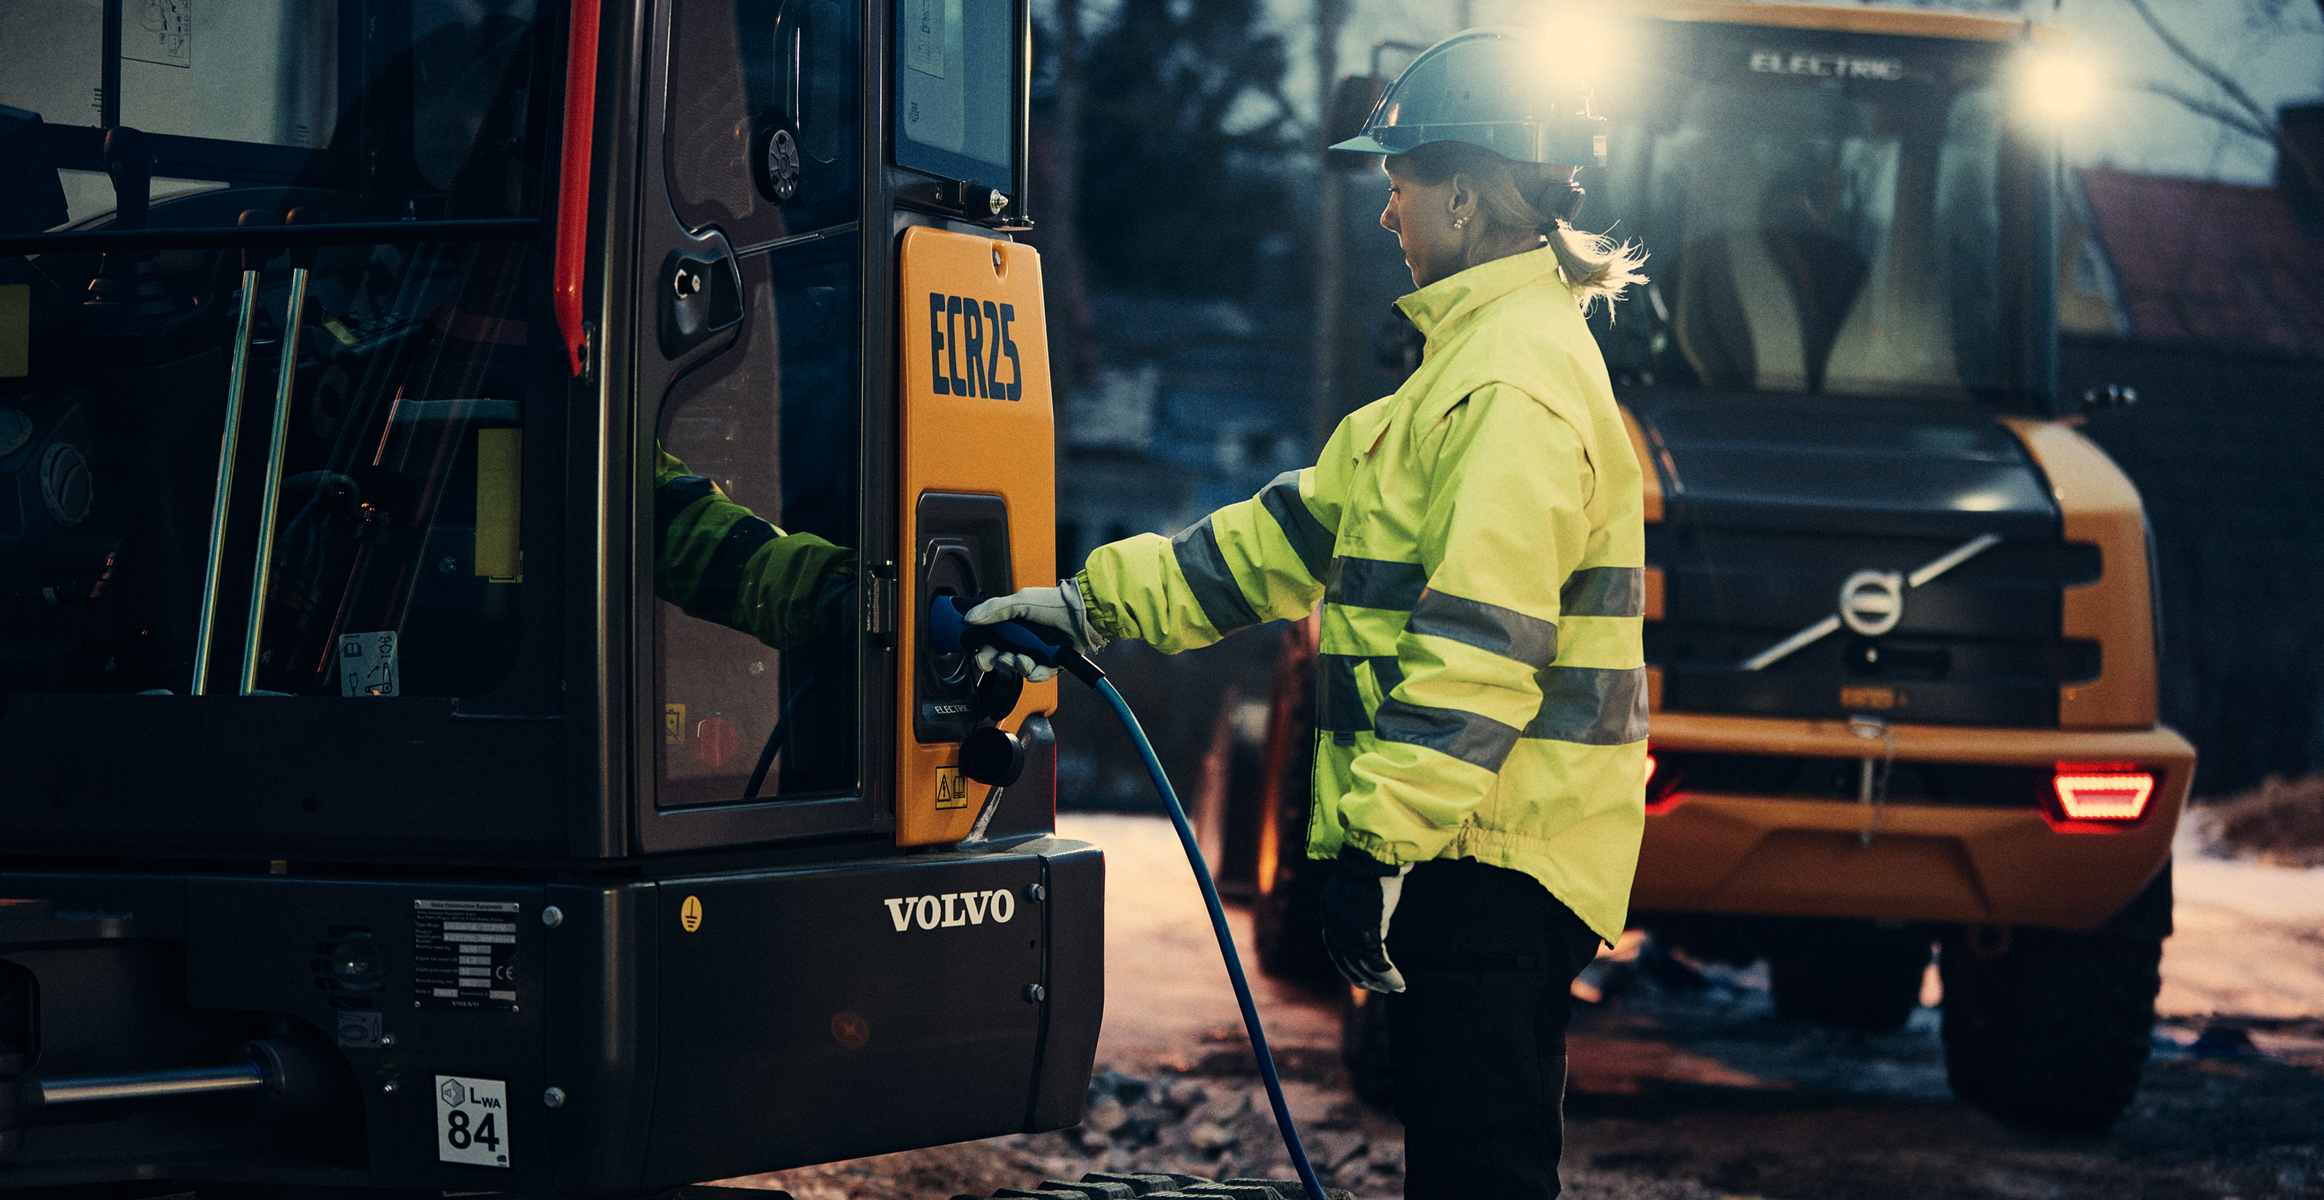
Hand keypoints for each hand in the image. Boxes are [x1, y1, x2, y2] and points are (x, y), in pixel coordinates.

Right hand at [964, 579, 1105, 681]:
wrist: (1083, 614)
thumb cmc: (1056, 603)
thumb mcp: (1020, 602)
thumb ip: (994, 610)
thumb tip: (969, 618)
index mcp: (1014, 624)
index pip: (992, 642)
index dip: (985, 650)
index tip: (980, 655)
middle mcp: (1025, 639)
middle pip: (1003, 658)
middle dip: (1000, 661)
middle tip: (1003, 658)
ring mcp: (1038, 652)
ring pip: (1019, 669)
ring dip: (1018, 666)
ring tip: (1023, 659)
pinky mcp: (1051, 664)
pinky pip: (1038, 675)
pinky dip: (1037, 673)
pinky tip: (1037, 666)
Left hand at [1319, 846, 1411, 992]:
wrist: (1380, 857)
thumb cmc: (1375, 869)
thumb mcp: (1360, 892)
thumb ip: (1359, 913)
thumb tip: (1371, 931)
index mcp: (1329, 912)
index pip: (1334, 948)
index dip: (1347, 965)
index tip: (1360, 978)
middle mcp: (1335, 923)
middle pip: (1347, 961)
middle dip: (1364, 978)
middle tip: (1379, 988)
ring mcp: (1350, 928)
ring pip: (1365, 966)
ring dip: (1381, 981)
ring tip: (1394, 988)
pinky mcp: (1369, 931)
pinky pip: (1379, 963)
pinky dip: (1390, 976)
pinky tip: (1400, 984)